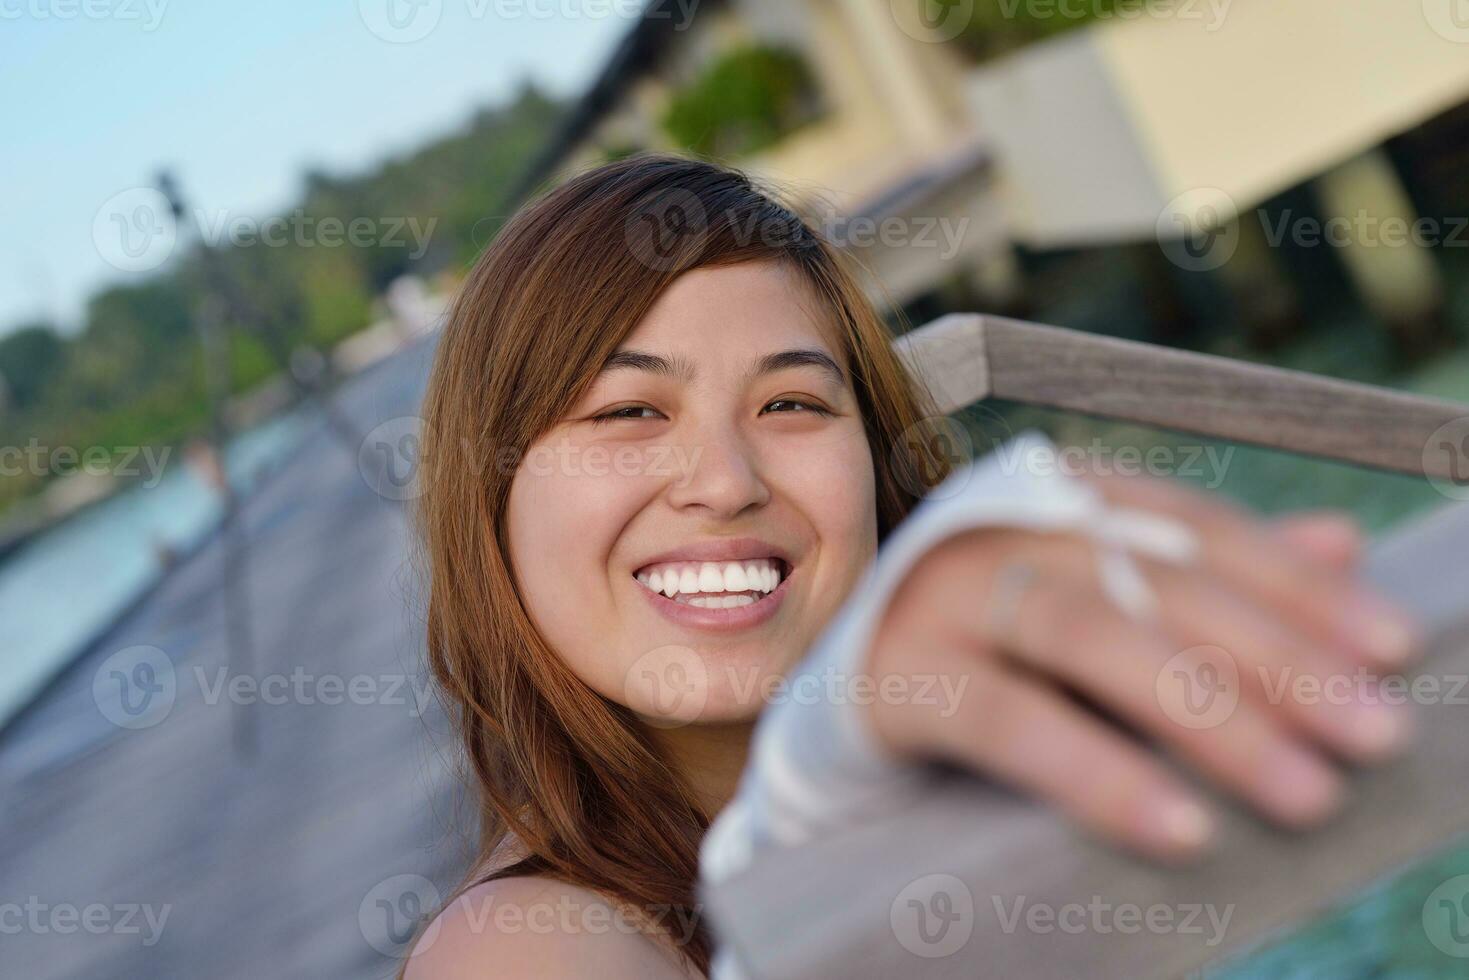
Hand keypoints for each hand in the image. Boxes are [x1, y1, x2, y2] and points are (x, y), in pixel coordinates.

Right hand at [863, 469, 1424, 861]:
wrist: (844, 694)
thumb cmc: (997, 644)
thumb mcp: (1103, 600)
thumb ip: (1207, 574)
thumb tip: (1343, 539)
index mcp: (1061, 496)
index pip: (1197, 530)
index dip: (1297, 585)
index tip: (1393, 647)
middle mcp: (1002, 526)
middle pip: (1157, 581)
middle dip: (1275, 660)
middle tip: (1371, 737)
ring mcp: (944, 592)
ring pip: (1089, 634)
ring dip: (1205, 714)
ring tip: (1299, 792)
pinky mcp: (898, 675)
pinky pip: (1006, 720)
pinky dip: (1093, 770)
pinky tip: (1176, 826)